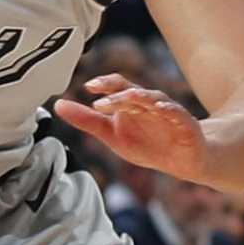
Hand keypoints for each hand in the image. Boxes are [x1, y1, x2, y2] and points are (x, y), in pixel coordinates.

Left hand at [54, 75, 208, 180]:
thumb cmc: (147, 143)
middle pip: (133, 91)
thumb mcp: (112, 135)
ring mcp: (168, 111)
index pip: (117, 85)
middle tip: (100, 103)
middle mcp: (149, 102)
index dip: (104, 84)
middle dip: (117, 95)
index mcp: (131, 103)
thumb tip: (58, 105)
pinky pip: (177, 114)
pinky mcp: (185, 124)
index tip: (87, 86)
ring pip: (154, 99)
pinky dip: (170, 110)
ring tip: (129, 98)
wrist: (182, 160)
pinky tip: (162, 110)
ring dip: (140, 98)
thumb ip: (86, 120)